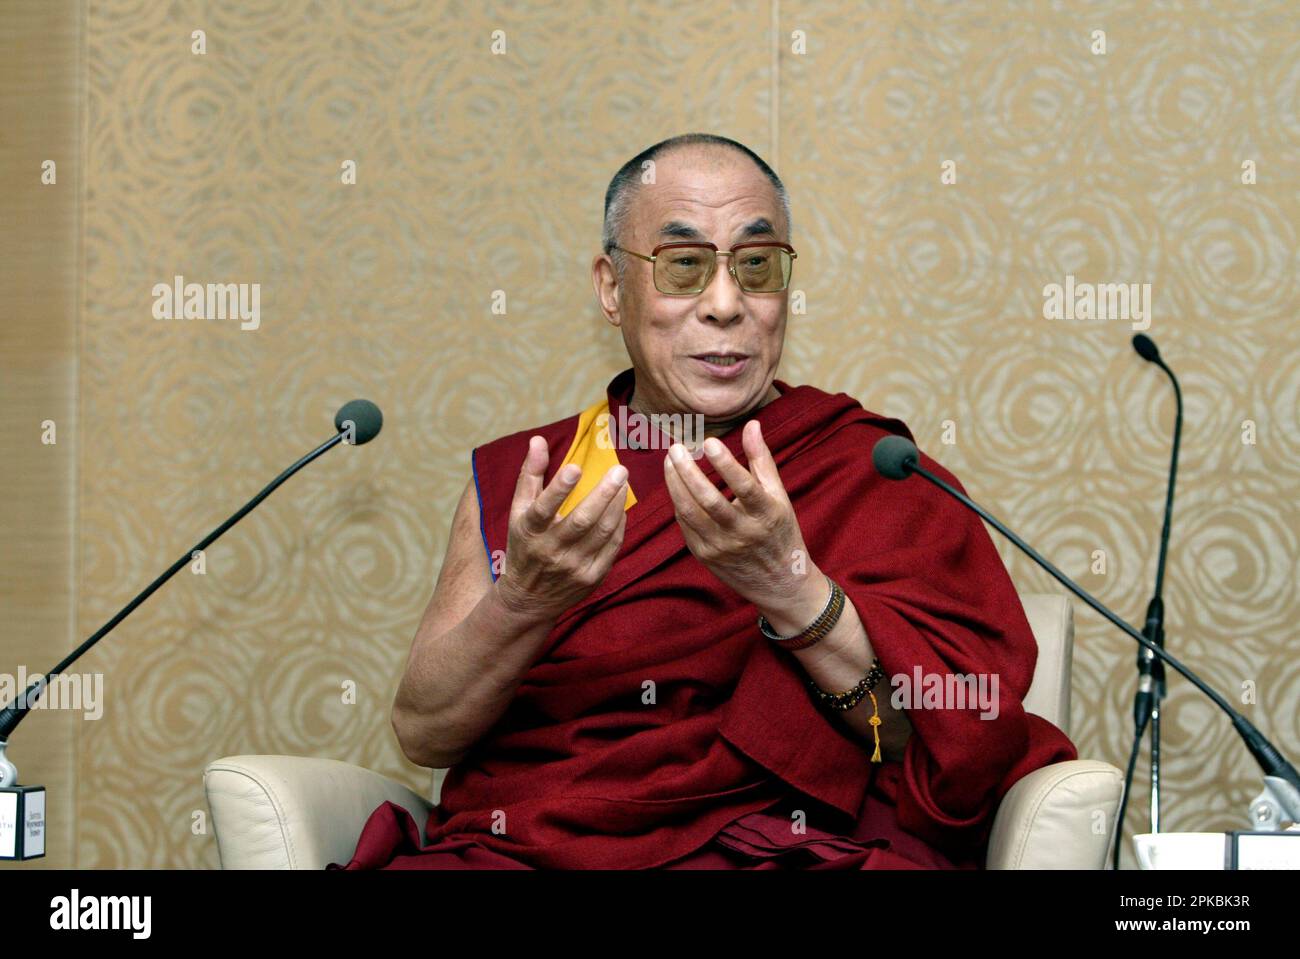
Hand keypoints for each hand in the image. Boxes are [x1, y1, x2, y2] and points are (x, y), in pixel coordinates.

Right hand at [494, 435, 628, 624]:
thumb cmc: (524, 545)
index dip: (559, 489)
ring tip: (623, 482)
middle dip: (604, 494)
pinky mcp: (591, 578)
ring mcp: (573, 567)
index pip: (543, 508)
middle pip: (582, 520)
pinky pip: (612, 547)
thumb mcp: (518, 511)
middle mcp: (551, 551)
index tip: (575, 467)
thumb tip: (538, 440)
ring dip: (616, 505)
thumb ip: (530, 474)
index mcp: (529, 531)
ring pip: (602, 532)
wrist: (528, 599)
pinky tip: (620, 508)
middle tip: (620, 470)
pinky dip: (619, 525)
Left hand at [663, 420, 809, 608]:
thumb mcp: (779, 496)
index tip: (710, 441)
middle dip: (688, 472)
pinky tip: (675, 483)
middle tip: (675, 448)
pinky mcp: (704, 555)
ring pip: (690, 512)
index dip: (726, 464)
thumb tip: (752, 424)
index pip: (744, 486)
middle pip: (709, 500)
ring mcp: (721, 547)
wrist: (779, 583)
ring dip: (675, 484)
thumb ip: (762, 460)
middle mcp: (743, 533)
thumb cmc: (779, 531)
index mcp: (766, 515)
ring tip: (670, 461)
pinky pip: (684, 524)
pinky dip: (678, 501)